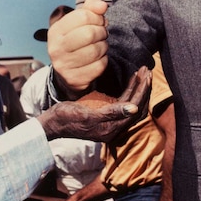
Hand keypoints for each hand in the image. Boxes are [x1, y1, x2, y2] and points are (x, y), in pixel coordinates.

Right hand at [37, 67, 151, 143]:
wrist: (52, 122)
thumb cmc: (67, 118)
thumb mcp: (88, 115)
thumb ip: (111, 112)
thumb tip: (133, 108)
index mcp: (112, 129)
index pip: (134, 109)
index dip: (142, 92)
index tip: (146, 76)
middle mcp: (115, 127)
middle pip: (136, 107)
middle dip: (143, 88)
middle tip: (147, 70)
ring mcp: (111, 121)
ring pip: (131, 103)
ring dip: (138, 88)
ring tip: (143, 71)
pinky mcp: (106, 114)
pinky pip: (123, 102)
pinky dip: (129, 90)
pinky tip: (132, 79)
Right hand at [48, 0, 109, 92]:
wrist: (66, 72)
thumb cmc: (76, 41)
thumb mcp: (78, 23)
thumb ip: (90, 8)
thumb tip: (102, 5)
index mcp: (55, 31)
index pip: (83, 16)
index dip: (97, 17)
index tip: (98, 22)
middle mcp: (56, 48)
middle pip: (90, 33)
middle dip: (102, 32)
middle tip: (101, 34)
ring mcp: (64, 65)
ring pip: (96, 50)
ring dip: (104, 46)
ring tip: (100, 46)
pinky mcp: (75, 78)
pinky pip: (99, 65)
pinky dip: (103, 60)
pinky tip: (98, 58)